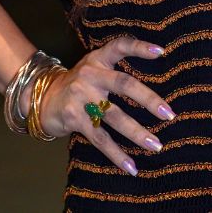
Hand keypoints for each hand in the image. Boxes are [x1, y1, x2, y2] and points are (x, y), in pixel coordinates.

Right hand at [38, 36, 174, 175]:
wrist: (42, 98)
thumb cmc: (79, 84)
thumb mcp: (94, 68)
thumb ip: (116, 70)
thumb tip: (153, 90)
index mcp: (98, 59)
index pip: (120, 46)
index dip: (140, 48)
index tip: (161, 52)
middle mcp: (90, 74)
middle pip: (124, 84)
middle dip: (149, 100)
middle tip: (169, 114)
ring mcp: (80, 95)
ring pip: (115, 116)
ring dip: (137, 133)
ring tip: (156, 145)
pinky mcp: (74, 117)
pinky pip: (100, 138)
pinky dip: (117, 154)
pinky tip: (131, 166)